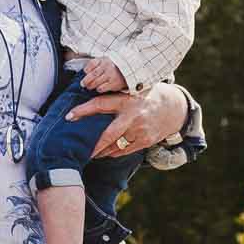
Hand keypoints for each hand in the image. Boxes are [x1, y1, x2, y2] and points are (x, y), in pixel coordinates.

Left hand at [68, 81, 186, 158]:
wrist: (174, 108)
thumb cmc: (146, 97)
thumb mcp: (132, 90)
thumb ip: (114, 95)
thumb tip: (88, 96)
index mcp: (127, 100)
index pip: (100, 104)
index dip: (83, 110)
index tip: (69, 116)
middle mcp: (133, 116)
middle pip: (108, 134)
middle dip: (92, 144)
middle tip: (78, 149)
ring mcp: (140, 130)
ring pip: (115, 145)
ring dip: (100, 151)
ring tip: (88, 153)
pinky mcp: (146, 141)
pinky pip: (124, 151)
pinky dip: (112, 153)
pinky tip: (103, 153)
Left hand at [79, 57, 126, 92]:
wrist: (128, 70)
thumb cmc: (113, 66)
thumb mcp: (105, 61)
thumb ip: (96, 64)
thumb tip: (85, 72)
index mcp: (104, 60)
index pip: (92, 64)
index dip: (86, 69)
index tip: (85, 72)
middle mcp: (107, 67)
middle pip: (93, 74)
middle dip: (86, 80)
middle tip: (83, 84)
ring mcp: (111, 75)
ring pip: (96, 82)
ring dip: (90, 85)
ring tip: (89, 87)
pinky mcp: (113, 83)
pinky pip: (102, 88)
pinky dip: (98, 89)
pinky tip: (99, 88)